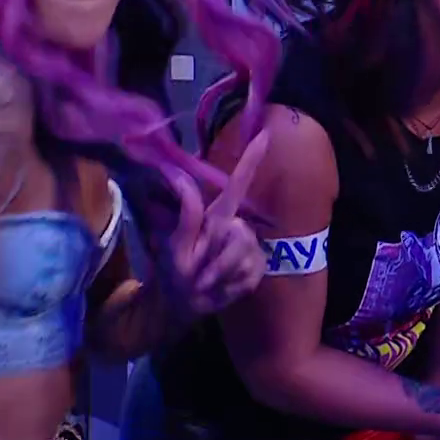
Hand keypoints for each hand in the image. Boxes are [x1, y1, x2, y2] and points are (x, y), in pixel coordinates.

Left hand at [170, 131, 271, 314]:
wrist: (185, 305)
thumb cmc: (174, 272)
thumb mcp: (175, 245)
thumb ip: (186, 213)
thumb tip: (177, 173)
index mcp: (216, 217)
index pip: (237, 184)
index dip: (251, 159)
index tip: (265, 133)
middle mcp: (236, 228)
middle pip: (239, 233)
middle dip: (218, 257)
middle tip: (199, 274)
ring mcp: (249, 248)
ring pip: (243, 254)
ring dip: (221, 272)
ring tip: (207, 281)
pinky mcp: (257, 267)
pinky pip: (249, 272)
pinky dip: (231, 284)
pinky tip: (222, 288)